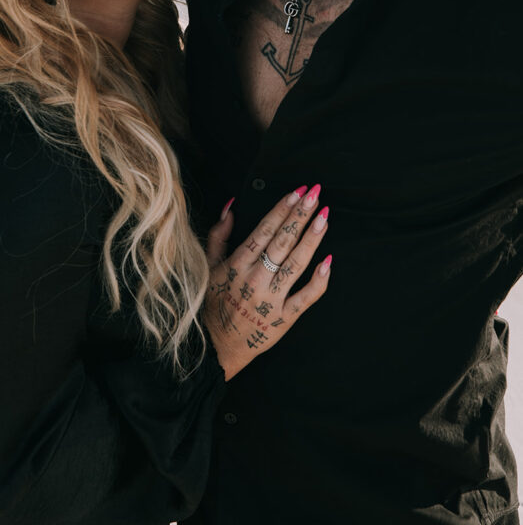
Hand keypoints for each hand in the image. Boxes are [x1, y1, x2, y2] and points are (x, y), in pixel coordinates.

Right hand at [204, 186, 330, 379]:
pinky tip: (329, 261)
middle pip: (282, 242)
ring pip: (295, 264)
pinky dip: (318, 281)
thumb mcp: (209, 266)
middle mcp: (255, 279)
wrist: (216, 346)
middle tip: (315, 195)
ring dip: (311, 239)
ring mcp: (271, 299)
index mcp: (237, 264)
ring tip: (324, 217)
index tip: (297, 192)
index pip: (263, 231)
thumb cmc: (214, 303)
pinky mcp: (284, 319)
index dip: (281, 210)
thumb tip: (231, 206)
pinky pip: (305, 298)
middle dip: (300, 216)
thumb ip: (219, 235)